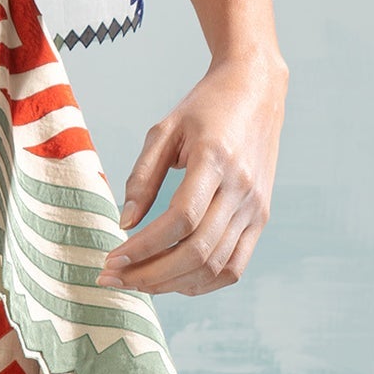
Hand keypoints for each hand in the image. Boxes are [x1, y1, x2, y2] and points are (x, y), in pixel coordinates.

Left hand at [98, 52, 286, 296]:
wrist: (257, 89)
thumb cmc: (205, 108)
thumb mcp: (165, 130)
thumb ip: (142, 176)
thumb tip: (124, 223)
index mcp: (216, 159)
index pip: (180, 220)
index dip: (144, 247)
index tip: (113, 258)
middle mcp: (241, 188)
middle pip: (196, 252)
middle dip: (151, 274)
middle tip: (116, 278)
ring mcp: (255, 207)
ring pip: (214, 267)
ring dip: (172, 284)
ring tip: (139, 282)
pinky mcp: (261, 219)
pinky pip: (233, 268)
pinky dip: (202, 284)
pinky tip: (174, 280)